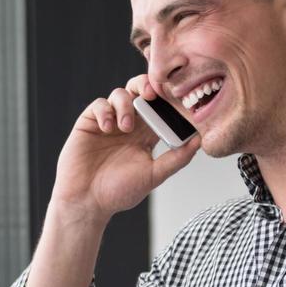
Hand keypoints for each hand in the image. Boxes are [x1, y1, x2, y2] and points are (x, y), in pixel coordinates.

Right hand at [50, 74, 199, 222]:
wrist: (87, 201)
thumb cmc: (118, 192)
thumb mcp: (153, 175)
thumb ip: (176, 158)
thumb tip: (199, 141)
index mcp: (146, 135)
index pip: (161, 108)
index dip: (167, 99)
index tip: (175, 97)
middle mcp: (129, 125)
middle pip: (141, 92)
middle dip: (147, 86)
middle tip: (152, 94)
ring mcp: (109, 122)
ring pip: (121, 94)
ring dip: (126, 104)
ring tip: (126, 126)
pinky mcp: (89, 123)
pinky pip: (99, 105)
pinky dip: (106, 111)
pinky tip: (108, 128)